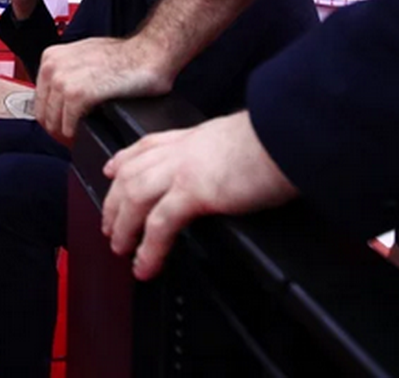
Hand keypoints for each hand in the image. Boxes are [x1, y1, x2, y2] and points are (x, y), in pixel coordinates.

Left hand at [36, 37, 174, 143]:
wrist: (147, 53)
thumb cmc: (123, 55)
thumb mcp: (83, 56)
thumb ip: (67, 71)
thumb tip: (60, 92)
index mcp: (52, 56)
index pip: (39, 96)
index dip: (50, 112)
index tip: (60, 120)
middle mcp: (53, 66)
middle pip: (43, 110)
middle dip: (55, 124)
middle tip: (68, 131)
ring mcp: (64, 80)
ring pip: (53, 119)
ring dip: (64, 130)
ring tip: (76, 131)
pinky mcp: (78, 94)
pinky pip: (67, 123)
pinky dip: (74, 130)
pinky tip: (82, 129)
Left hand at [101, 111, 298, 279]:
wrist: (289, 134)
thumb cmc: (279, 137)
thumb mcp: (244, 140)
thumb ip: (227, 155)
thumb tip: (234, 170)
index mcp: (194, 137)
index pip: (148, 145)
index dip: (125, 159)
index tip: (112, 170)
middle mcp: (182, 150)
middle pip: (131, 173)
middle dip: (114, 202)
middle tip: (109, 226)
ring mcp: (184, 169)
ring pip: (134, 196)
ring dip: (123, 225)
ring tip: (120, 249)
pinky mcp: (195, 190)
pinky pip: (160, 223)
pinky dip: (149, 248)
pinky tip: (145, 265)